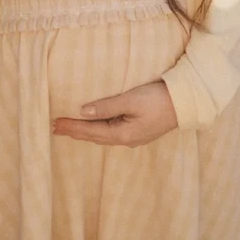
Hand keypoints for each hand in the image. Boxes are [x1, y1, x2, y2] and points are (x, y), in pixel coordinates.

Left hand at [52, 80, 177, 147]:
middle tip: (55, 128)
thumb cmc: (157, 99)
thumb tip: (83, 112)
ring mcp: (133, 137)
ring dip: (85, 132)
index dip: (72, 127)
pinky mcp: (139, 131)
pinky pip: (111, 133)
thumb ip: (106, 107)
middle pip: (94, 137)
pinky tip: (95, 128)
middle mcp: (126, 140)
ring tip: (70, 129)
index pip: (90, 131)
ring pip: (102, 136)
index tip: (55, 124)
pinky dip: (98, 130)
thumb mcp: (130, 100)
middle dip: (75, 132)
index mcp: (122, 134)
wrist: (185, 104)